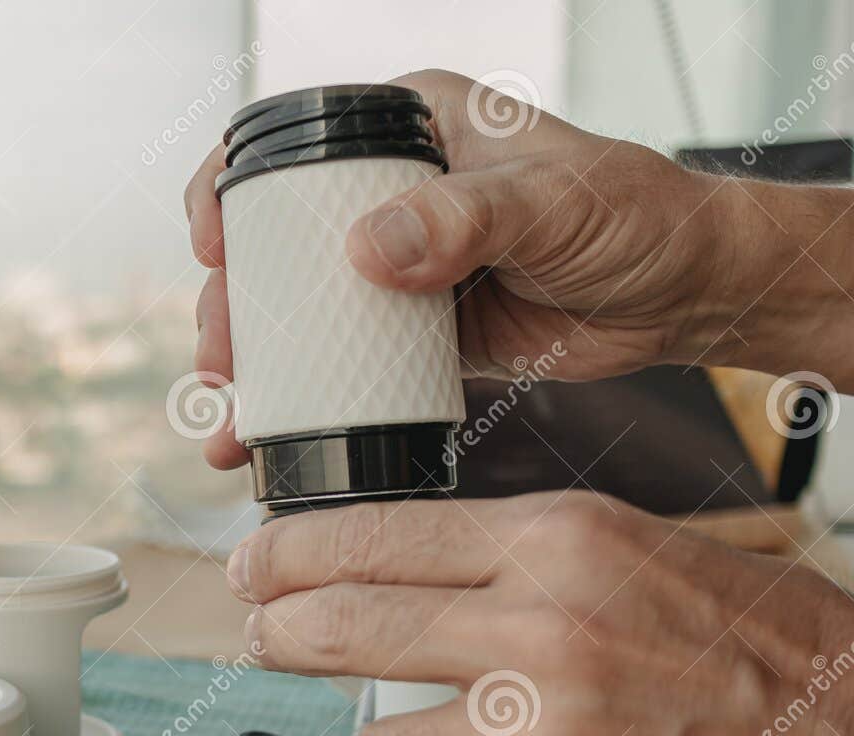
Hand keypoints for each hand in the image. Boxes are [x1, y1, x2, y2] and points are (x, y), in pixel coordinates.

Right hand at [182, 69, 742, 470]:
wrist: (688, 295)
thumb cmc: (637, 217)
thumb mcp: (551, 204)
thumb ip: (463, 219)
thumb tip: (369, 250)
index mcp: (412, 129)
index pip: (292, 146)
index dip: (231, 192)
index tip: (212, 247)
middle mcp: (391, 195)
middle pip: (275, 246)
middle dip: (234, 306)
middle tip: (224, 358)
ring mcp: (398, 268)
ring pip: (299, 314)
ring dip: (257, 365)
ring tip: (232, 418)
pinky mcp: (415, 333)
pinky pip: (342, 367)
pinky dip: (304, 404)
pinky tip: (268, 440)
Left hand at [227, 492, 853, 735]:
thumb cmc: (753, 643)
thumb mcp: (630, 548)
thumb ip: (506, 561)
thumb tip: (380, 575)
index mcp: (558, 542)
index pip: (370, 536)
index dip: (287, 555)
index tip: (251, 567)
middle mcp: (543, 634)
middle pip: (343, 632)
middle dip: (282, 637)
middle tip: (265, 639)